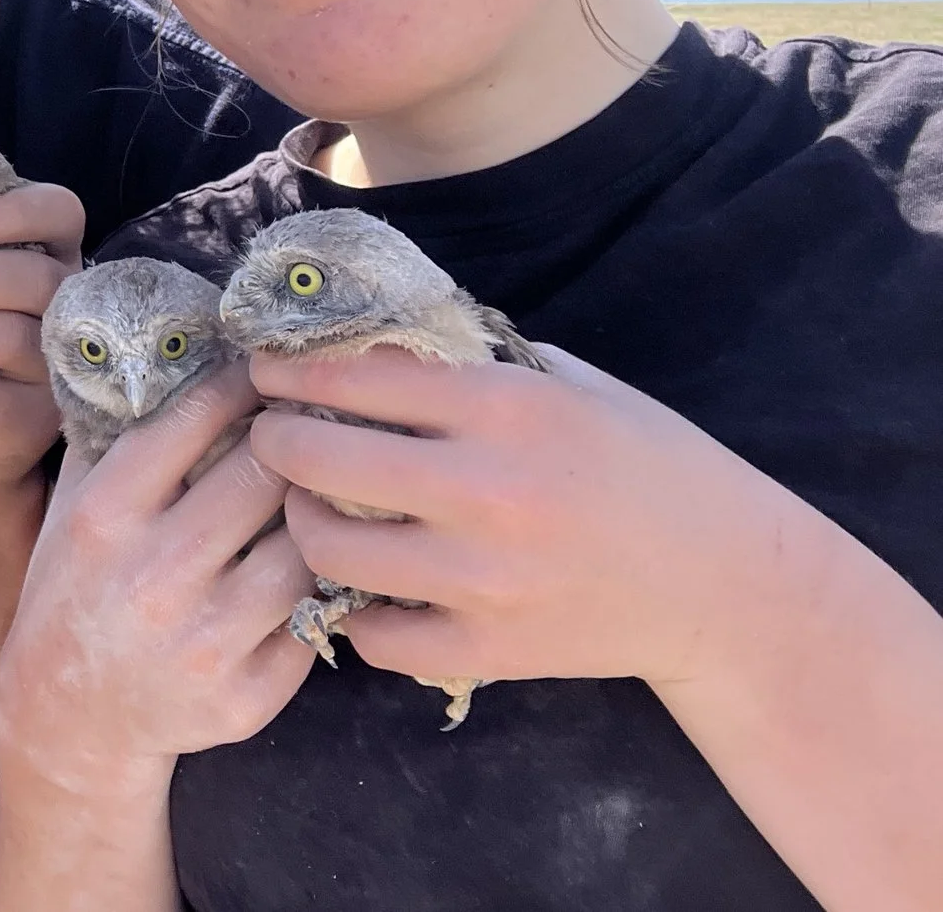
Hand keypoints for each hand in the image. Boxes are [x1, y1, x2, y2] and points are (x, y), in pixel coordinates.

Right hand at [0, 361, 314, 783]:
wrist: (70, 715)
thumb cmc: (75, 587)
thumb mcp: (73, 504)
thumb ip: (118, 435)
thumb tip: (178, 345)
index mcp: (105, 516)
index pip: (194, 418)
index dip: (243, 383)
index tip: (270, 366)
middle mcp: (152, 577)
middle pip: (264, 474)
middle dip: (297, 441)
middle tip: (320, 420)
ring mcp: (203, 643)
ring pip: (302, 548)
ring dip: (317, 514)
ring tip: (332, 491)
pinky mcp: (245, 699)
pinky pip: (313, 621)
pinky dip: (322, 589)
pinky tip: (320, 566)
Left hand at [248, 344, 800, 692]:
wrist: (726, 582)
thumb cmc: (645, 463)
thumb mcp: (567, 382)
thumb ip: (471, 363)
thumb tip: (364, 336)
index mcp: (504, 407)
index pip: (352, 375)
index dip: (286, 369)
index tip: (258, 368)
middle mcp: (484, 489)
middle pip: (315, 458)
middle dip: (274, 441)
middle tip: (270, 437)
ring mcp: (481, 578)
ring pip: (326, 548)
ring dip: (300, 522)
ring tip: (308, 506)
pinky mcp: (488, 648)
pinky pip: (371, 634)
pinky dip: (353, 609)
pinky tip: (362, 584)